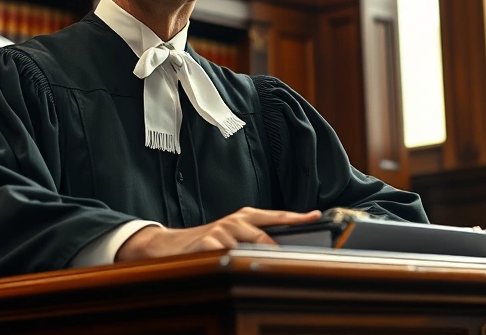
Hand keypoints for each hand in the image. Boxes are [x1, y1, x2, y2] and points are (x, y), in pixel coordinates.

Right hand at [115, 207, 320, 261]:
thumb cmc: (206, 243)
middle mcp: (235, 220)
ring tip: (252, 271)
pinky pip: (230, 257)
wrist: (169, 247)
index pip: (275, 216)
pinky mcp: (209, 242)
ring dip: (252, 262)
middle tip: (289, 263)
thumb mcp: (231, 238)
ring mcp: (222, 230)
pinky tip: (228, 268)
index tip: (316, 215)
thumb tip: (280, 251)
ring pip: (250, 250)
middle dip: (277, 253)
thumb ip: (253, 240)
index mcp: (243, 217)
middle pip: (266, 238)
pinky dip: (233, 266)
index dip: (296, 217)